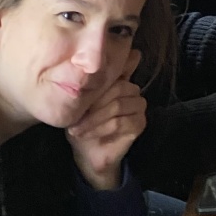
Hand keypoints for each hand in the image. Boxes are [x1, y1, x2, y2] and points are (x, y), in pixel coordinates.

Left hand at [66, 55, 145, 190]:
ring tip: (77, 128)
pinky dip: (100, 129)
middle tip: (75, 116)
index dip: (110, 71)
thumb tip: (90, 62)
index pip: (125, 64)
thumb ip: (88, 84)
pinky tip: (86, 134)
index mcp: (120, 80)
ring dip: (94, 118)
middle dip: (94, 103)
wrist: (88, 154)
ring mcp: (139, 106)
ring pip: (117, 106)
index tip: (90, 84)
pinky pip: (120, 123)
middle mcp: (133, 90)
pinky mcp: (140, 123)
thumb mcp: (81, 102)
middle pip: (118, 88)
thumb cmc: (83, 124)